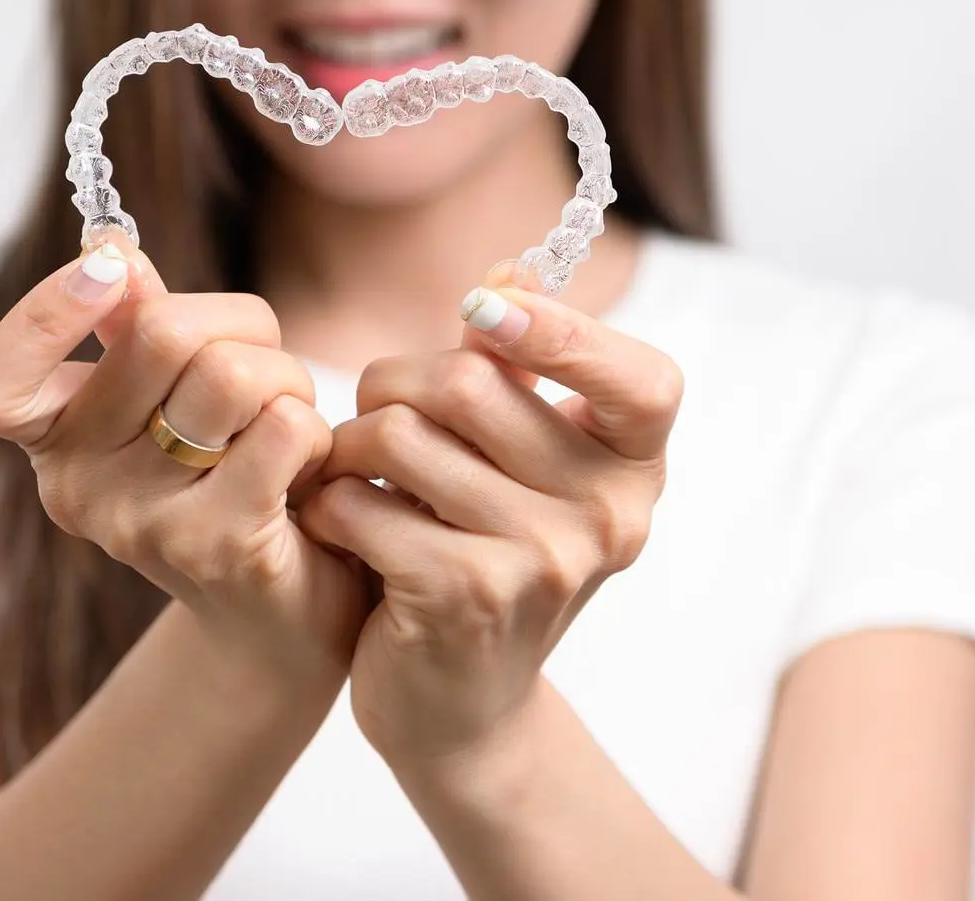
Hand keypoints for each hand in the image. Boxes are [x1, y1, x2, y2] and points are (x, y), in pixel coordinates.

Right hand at [0, 240, 368, 685]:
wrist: (276, 619)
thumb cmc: (227, 481)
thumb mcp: (171, 397)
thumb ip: (136, 323)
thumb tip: (112, 247)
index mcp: (52, 439)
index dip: (41, 313)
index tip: (112, 272)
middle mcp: (76, 487)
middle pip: (159, 332)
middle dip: (241, 327)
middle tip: (262, 372)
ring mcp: (142, 524)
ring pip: (231, 375)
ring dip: (285, 380)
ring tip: (284, 423)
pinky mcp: (218, 547)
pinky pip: (283, 429)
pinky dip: (314, 431)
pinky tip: (304, 471)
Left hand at [293, 282, 680, 764]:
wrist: (460, 707)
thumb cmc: (483, 555)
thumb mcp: (518, 464)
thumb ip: (514, 369)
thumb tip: (510, 267)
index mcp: (636, 469)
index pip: (642, 378)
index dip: (562, 330)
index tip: (483, 311)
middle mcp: (608, 514)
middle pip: (471, 382)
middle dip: (393, 385)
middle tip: (372, 420)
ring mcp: (543, 560)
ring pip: (400, 435)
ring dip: (349, 448)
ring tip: (351, 477)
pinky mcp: (465, 595)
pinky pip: (363, 501)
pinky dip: (331, 505)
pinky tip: (340, 528)